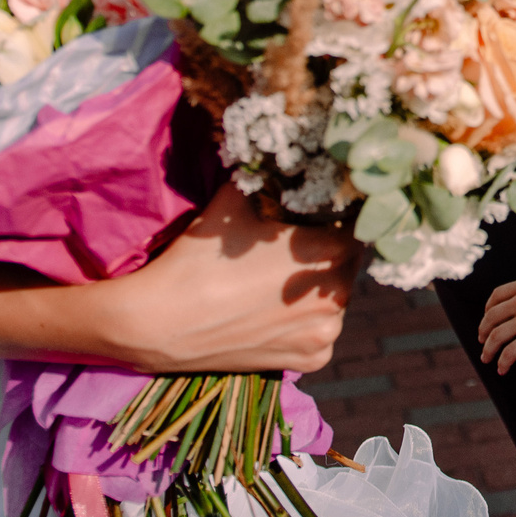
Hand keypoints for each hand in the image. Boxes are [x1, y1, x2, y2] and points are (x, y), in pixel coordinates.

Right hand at [102, 182, 357, 373]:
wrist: (163, 322)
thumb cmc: (200, 258)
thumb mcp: (234, 201)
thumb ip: (266, 178)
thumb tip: (282, 156)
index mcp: (329, 252)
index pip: (352, 227)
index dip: (333, 221)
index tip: (311, 220)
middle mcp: (338, 295)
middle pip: (344, 265)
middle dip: (323, 255)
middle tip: (289, 252)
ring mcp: (325, 333)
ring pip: (334, 300)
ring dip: (316, 290)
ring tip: (277, 284)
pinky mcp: (311, 360)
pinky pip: (319, 333)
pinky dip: (303, 324)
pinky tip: (272, 315)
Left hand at [478, 276, 515, 371]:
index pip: (496, 295)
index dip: (487, 308)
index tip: (487, 319)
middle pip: (491, 317)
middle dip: (483, 331)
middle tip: (482, 341)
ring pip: (496, 336)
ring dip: (488, 349)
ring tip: (486, 358)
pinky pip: (510, 352)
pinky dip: (503, 362)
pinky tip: (503, 369)